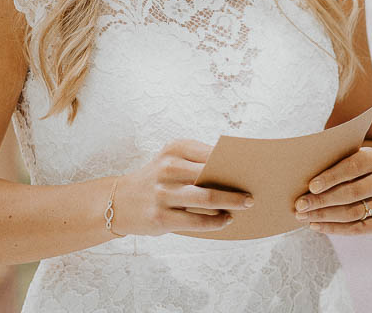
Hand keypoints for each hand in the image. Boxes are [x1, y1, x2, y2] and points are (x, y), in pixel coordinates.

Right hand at [111, 140, 253, 235]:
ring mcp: (163, 194)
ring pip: (206, 200)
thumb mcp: (172, 159)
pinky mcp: (161, 218)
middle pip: (211, 176)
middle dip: (235, 186)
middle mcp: (168, 169)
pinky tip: (226, 219)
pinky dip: (216, 221)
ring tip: (245, 205)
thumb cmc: (157, 178)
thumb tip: (237, 171)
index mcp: (174, 149)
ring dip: (230, 204)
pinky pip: (196, 222)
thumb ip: (199, 162)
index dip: (234, 161)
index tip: (253, 167)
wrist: (119, 201)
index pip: (211, 153)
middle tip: (252, 192)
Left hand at [295, 144, 371, 235]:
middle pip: (353, 193)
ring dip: (325, 216)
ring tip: (303, 216)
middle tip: (301, 205)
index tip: (311, 186)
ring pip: (354, 212)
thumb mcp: (341, 156)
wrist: (364, 178)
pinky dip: (334, 229)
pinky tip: (316, 226)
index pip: (354, 167)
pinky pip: (358, 229)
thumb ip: (329, 161)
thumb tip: (301, 176)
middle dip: (323, 200)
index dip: (332, 177)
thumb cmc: (344, 165)